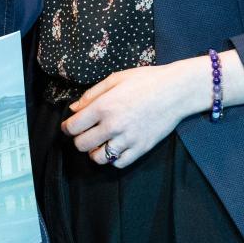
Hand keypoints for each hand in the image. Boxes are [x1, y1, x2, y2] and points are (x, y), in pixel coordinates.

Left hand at [61, 58, 210, 168]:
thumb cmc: (147, 81)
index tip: (70, 126)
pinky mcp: (141, 148)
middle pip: (82, 145)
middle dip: (79, 139)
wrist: (176, 91)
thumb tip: (74, 108)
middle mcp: (113, 125)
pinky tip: (115, 148)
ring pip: (98, 158)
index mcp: (104, 106)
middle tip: (84, 133)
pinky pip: (118, 163)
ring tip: (99, 143)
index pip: (73, 127)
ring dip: (94, 152)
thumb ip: (92, 94)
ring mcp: (127, 139)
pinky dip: (113, 159)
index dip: (67, 127)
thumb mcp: (116, 79)